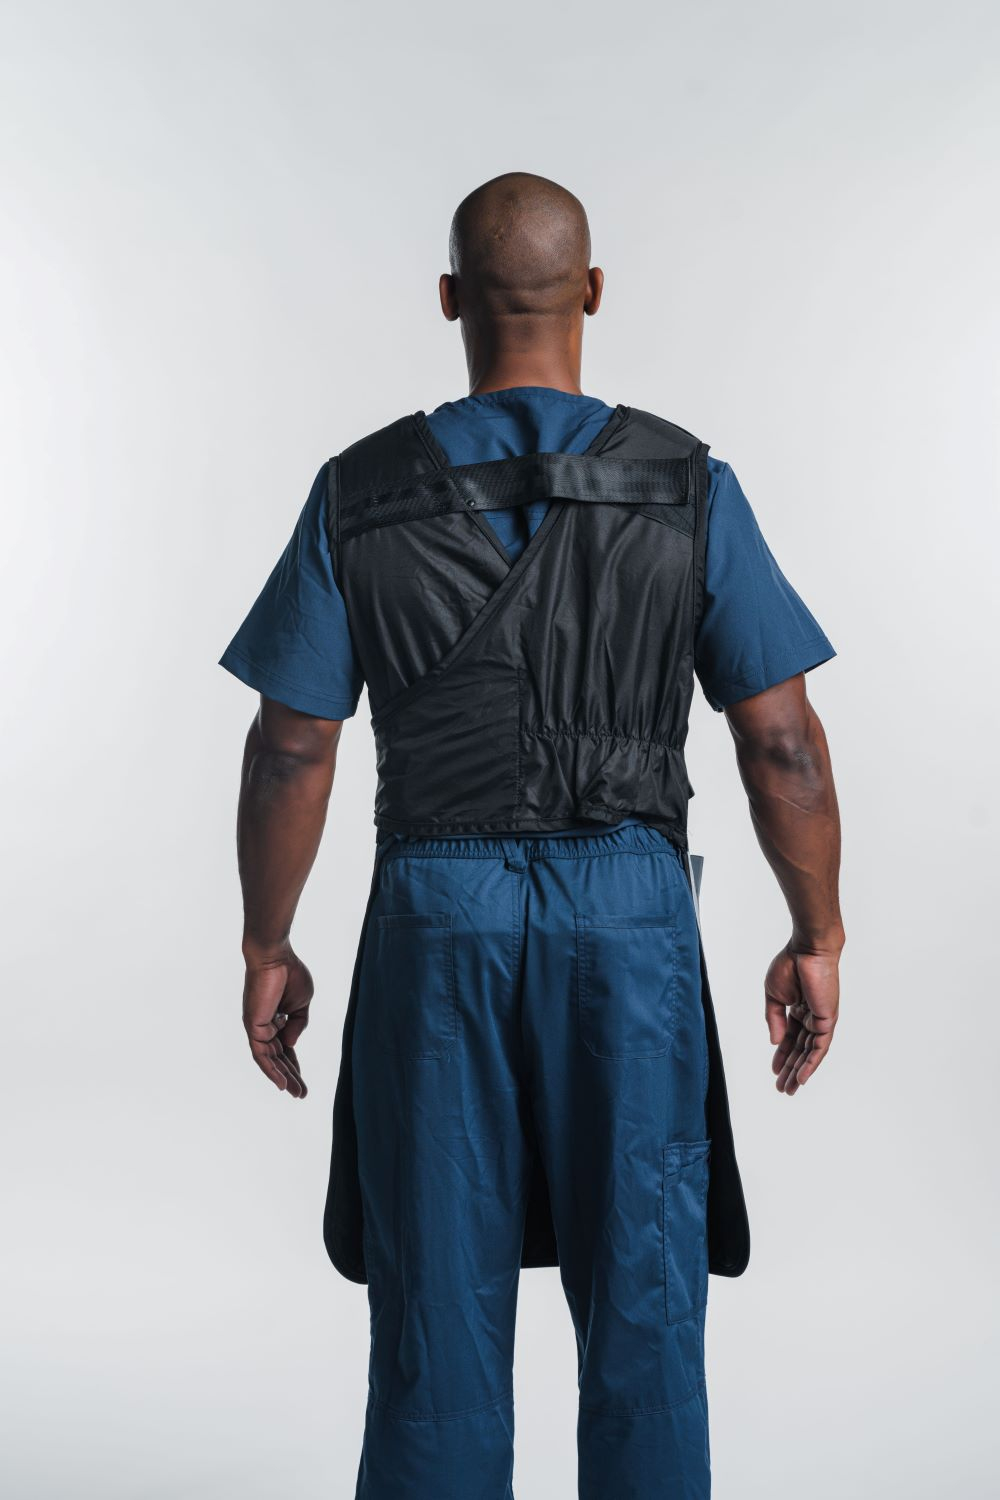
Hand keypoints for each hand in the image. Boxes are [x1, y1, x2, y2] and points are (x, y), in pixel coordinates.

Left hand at [242, 944, 312, 1097]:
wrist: (275, 956)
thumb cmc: (289, 973)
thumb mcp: (302, 1004)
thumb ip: (299, 1024)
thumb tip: (291, 1046)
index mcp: (275, 1019)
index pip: (284, 1048)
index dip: (294, 1064)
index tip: (303, 1081)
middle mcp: (264, 1025)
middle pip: (277, 1057)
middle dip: (291, 1075)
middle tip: (302, 1093)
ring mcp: (257, 1027)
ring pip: (269, 1059)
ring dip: (283, 1077)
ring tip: (297, 1093)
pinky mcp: (253, 1026)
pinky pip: (262, 1053)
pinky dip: (270, 1069)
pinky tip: (281, 1083)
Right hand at [764, 942, 840, 1094]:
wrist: (807, 950)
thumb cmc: (790, 965)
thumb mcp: (773, 996)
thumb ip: (774, 1019)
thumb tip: (774, 1042)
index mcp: (798, 1009)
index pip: (789, 1038)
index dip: (781, 1055)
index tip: (774, 1071)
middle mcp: (811, 1017)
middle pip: (800, 1049)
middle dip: (790, 1069)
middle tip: (782, 1088)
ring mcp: (820, 1020)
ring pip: (810, 1053)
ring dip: (800, 1071)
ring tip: (789, 1089)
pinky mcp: (827, 1020)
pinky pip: (820, 1047)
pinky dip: (811, 1063)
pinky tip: (802, 1077)